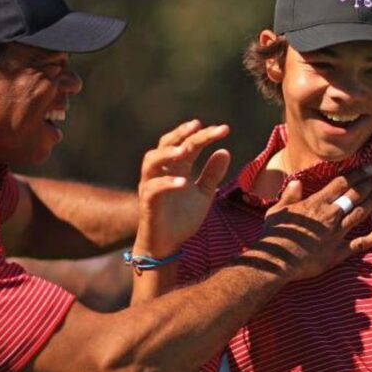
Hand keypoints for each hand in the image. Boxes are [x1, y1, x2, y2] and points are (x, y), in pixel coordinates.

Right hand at [133, 120, 230, 257]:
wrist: (168, 245)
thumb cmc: (182, 219)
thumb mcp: (204, 195)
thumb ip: (212, 174)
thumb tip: (225, 151)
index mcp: (176, 168)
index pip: (188, 143)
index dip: (204, 135)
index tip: (224, 129)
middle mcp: (162, 172)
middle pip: (167, 143)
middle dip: (182, 133)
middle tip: (199, 125)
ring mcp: (152, 185)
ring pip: (151, 160)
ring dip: (167, 153)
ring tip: (185, 149)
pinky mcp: (147, 202)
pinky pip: (153, 188)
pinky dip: (166, 182)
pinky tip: (182, 182)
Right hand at [244, 166, 371, 281]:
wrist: (277, 260)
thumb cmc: (275, 235)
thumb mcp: (277, 210)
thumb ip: (290, 195)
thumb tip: (297, 182)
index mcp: (315, 203)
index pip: (341, 184)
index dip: (357, 174)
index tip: (368, 167)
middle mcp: (329, 215)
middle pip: (354, 195)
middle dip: (369, 183)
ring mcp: (336, 234)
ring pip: (359, 213)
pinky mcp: (338, 252)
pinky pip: (359, 244)